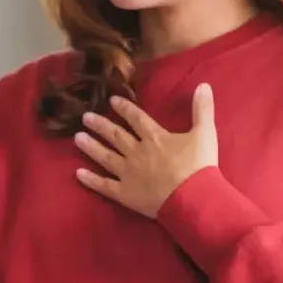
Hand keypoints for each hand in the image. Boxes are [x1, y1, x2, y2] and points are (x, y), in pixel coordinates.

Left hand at [74, 83, 218, 218]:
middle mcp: (136, 152)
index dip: (124, 108)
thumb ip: (202, 109)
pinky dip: (91, 180)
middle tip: (85, 117)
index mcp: (154, 138)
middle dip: (99, 125)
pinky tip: (78, 174)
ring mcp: (128, 173)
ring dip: (90, 146)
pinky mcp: (124, 193)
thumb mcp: (205, 133)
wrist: (192, 198)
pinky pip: (104, 185)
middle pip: (115, 135)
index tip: (111, 100)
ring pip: (105, 156)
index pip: (136, 118)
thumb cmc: (199, 165)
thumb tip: (203, 84)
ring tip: (77, 138)